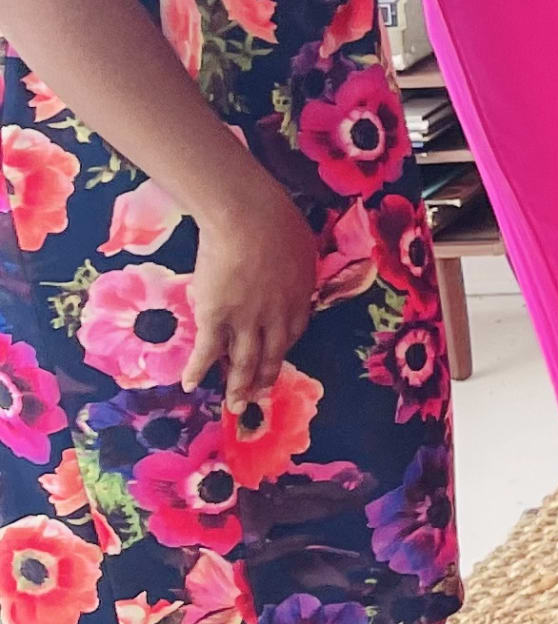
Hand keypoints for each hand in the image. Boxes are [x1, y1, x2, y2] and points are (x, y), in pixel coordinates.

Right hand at [186, 171, 317, 412]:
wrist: (249, 218)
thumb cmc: (278, 222)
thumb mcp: (301, 249)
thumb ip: (296, 270)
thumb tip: (293, 271)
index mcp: (300, 298)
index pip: (292, 333)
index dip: (281, 349)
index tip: (274, 359)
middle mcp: (276, 317)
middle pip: (271, 355)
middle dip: (263, 379)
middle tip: (258, 398)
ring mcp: (246, 319)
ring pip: (243, 361)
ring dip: (237, 386)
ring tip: (234, 406)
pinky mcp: (216, 316)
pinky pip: (207, 349)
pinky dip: (198, 369)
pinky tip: (190, 384)